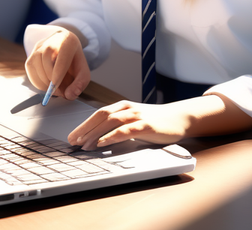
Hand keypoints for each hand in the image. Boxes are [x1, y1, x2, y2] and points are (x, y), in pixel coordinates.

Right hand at [24, 29, 89, 101]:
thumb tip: (69, 95)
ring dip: (42, 81)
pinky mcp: (32, 53)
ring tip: (53, 89)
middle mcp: (52, 40)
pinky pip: (30, 69)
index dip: (57, 74)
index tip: (55, 88)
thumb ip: (80, 84)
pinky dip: (36, 81)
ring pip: (35, 63)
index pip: (61, 57)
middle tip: (59, 92)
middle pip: (46, 59)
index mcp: (68, 41)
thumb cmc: (74, 61)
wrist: (65, 48)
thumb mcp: (83, 72)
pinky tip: (45, 85)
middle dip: (50, 80)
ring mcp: (40, 46)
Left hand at [67, 93, 251, 149]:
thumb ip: (119, 126)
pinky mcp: (145, 124)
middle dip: (84, 129)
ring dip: (94, 134)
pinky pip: (124, 130)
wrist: (179, 118)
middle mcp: (127, 108)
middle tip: (72, 142)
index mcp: (122, 106)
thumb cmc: (155, 121)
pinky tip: (102, 143)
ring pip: (109, 122)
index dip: (84, 124)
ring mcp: (136, 115)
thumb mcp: (134, 121)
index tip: (72, 137)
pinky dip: (111, 136)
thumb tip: (98, 138)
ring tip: (82, 145)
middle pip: (100, 116)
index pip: (98, 114)